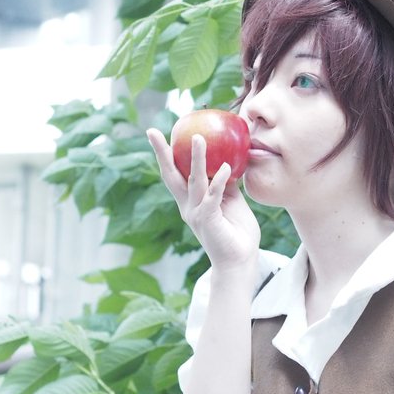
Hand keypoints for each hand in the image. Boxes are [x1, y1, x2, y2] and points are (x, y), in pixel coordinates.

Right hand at [148, 128, 260, 269]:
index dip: (166, 154)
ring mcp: (196, 214)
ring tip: (198, 138)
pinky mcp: (208, 221)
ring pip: (194, 181)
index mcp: (190, 201)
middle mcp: (188, 206)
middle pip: (171, 175)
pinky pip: (213, 197)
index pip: (174, 174)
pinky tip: (226, 167)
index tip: (158, 133)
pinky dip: (219, 182)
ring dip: (197, 159)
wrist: (240, 260)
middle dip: (162, 153)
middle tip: (152, 132)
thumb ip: (225, 184)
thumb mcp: (230, 201)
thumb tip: (229, 161)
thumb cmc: (236, 231)